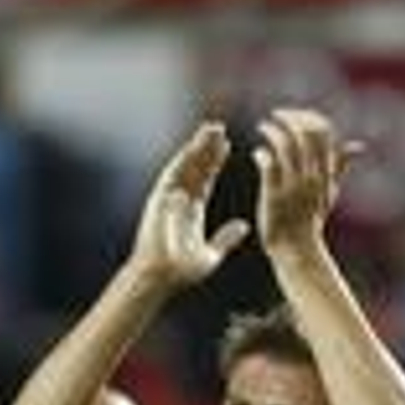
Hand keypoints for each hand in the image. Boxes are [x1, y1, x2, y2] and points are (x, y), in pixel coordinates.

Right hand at [130, 121, 249, 289]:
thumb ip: (226, 239)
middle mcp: (181, 200)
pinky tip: (195, 143)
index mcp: (193, 211)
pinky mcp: (160, 197)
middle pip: (197, 167)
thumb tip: (245, 225)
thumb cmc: (181, 271)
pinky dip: (184, 157)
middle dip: (208, 148)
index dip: (216, 162)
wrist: (159, 276)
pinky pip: (174, 172)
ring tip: (212, 128)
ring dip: (198, 146)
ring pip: (186, 165)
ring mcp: (169, 196)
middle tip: (221, 128)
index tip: (227, 146)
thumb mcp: (211, 255)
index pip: (206, 180)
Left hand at [253, 106, 359, 261]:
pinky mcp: (274, 197)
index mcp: (325, 172)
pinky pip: (268, 165)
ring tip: (262, 128)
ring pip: (284, 145)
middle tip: (274, 116)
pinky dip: (261, 153)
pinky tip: (256, 154)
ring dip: (271, 131)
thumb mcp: (329, 192)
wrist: (297, 252)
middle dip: (287, 118)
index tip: (292, 116)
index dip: (307, 116)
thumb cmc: (311, 221)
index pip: (322, 131)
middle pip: (303, 133)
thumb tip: (358, 146)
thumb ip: (339, 166)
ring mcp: (293, 187)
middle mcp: (311, 177)